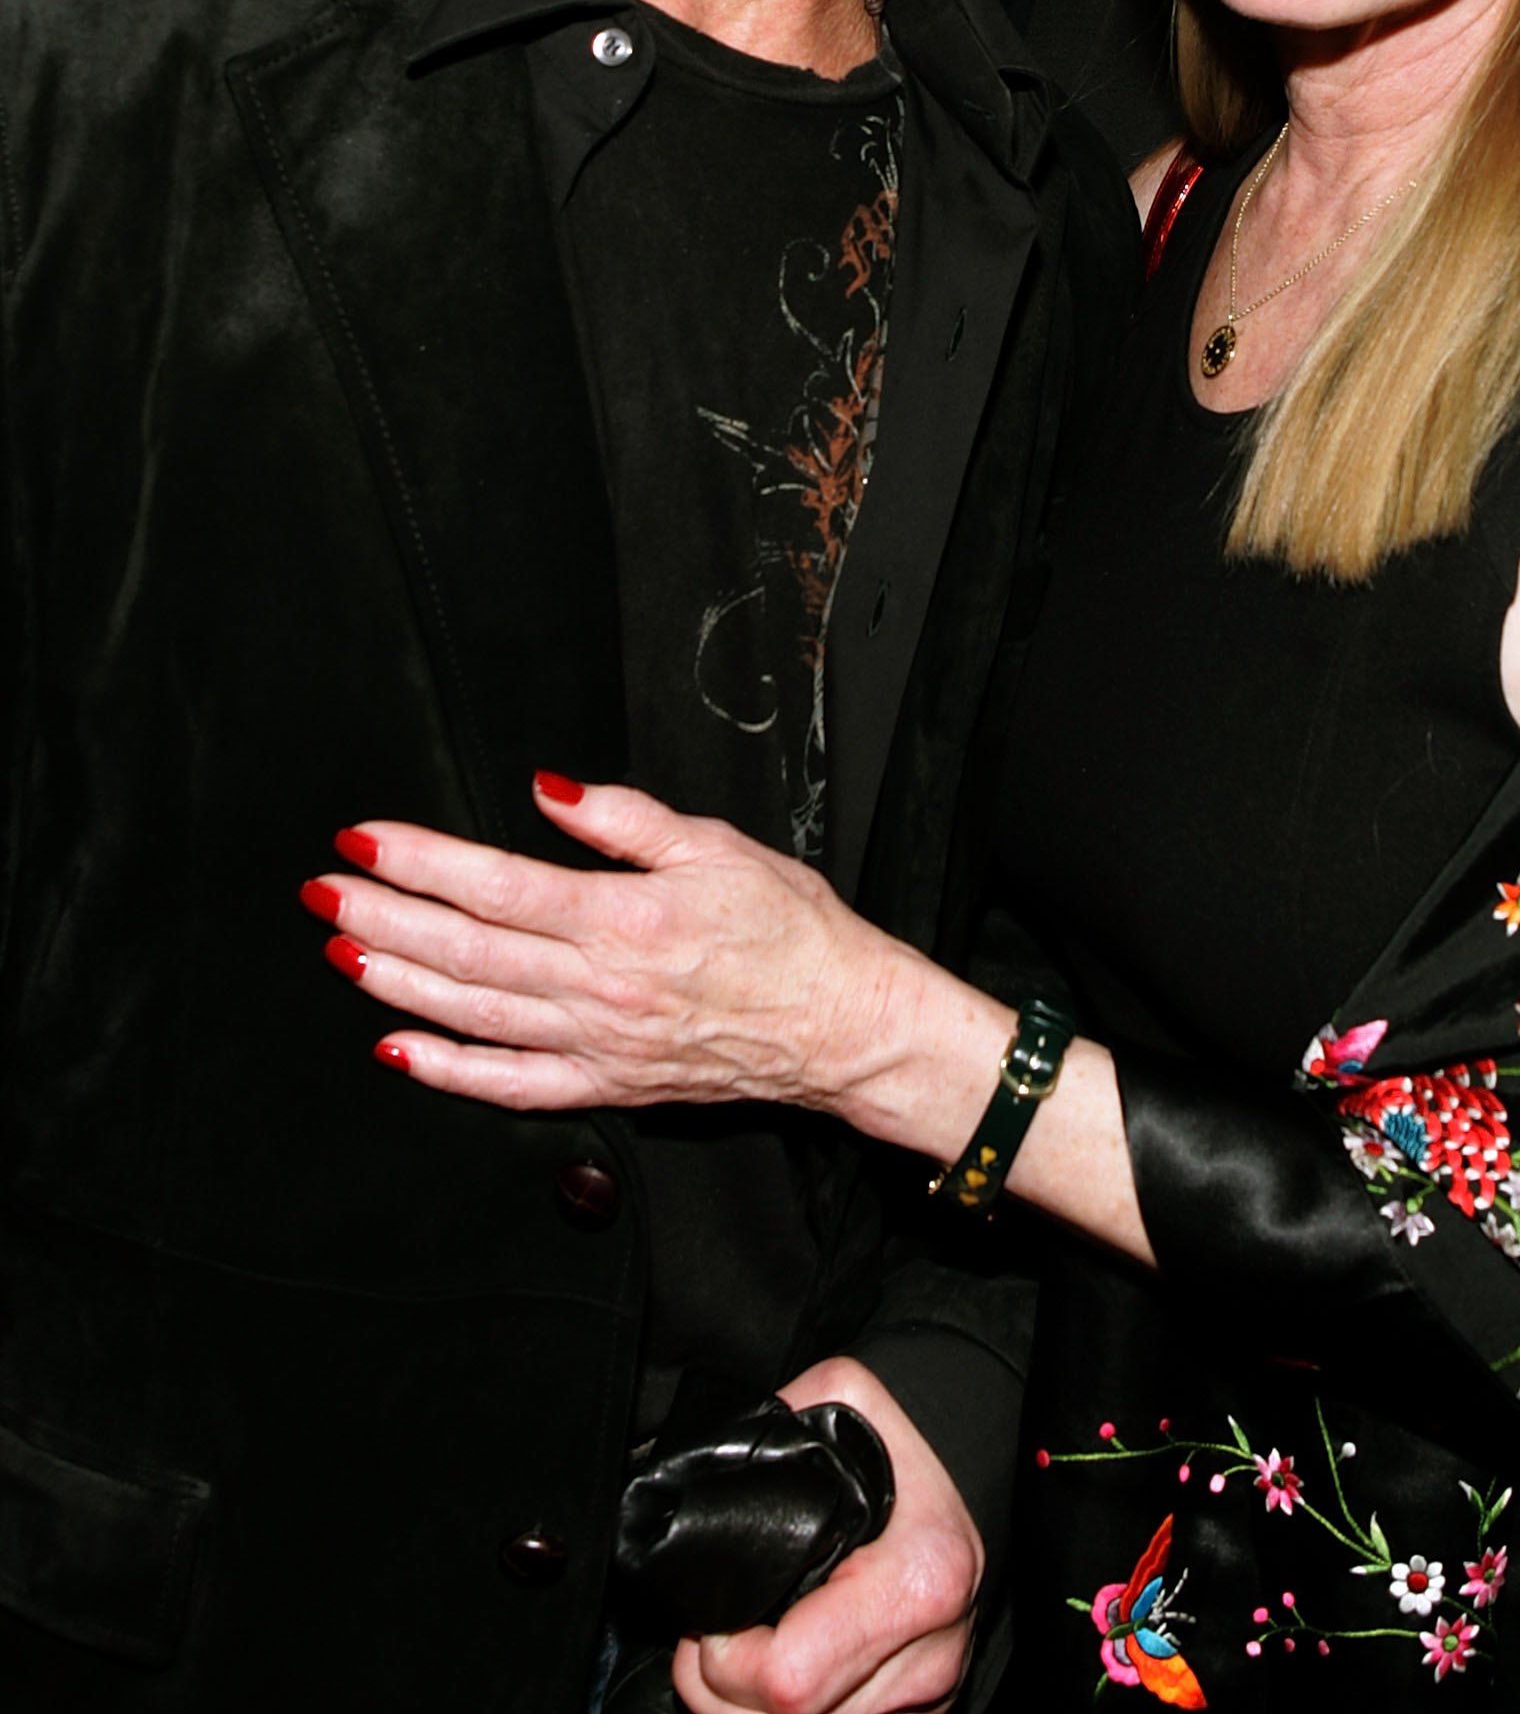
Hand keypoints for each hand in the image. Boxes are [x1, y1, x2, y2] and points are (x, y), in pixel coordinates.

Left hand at [302, 775, 908, 1114]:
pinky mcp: (608, 1085)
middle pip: (466, 951)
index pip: (496, 886)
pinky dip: (449, 1071)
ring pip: (473, 1015)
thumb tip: (547, 788)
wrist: (843, 1023)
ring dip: (398, 983)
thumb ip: (623, 818)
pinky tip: (399, 1049)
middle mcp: (600, 987)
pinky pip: (512, 1086)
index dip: (421, 862)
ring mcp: (598, 1044)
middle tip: (322, 892)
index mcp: (624, 917)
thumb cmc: (791, 929)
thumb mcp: (715, 845)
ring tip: (342, 951)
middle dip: (383, 917)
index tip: (364, 839)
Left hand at [675, 1359, 981, 1713]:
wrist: (974, 1469)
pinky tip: (778, 1672)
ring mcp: (932, 1688)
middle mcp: (934, 1649)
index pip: (790, 1678)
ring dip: (752, 1711)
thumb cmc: (901, 1446)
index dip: (727, 1662)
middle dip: (726, 1695)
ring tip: (736, 1662)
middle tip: (709, 1648)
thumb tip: (708, 1466)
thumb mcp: (846, 1398)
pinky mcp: (925, 1709)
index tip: (712, 1626)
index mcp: (919, 1578)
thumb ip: (776, 1421)